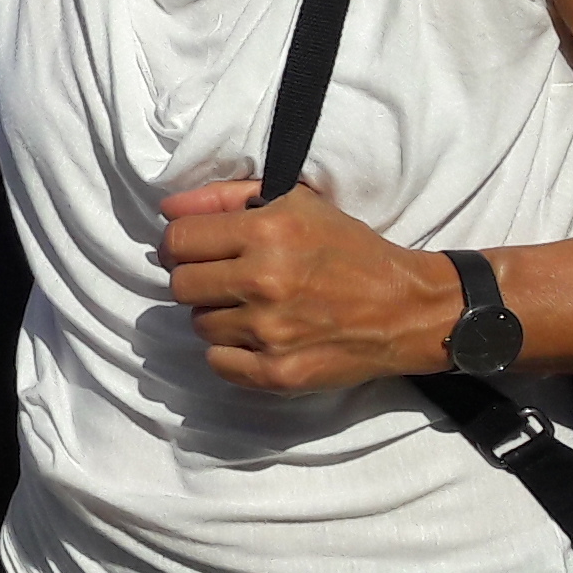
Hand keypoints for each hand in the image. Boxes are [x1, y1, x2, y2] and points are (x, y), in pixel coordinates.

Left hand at [159, 178, 464, 390]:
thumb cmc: (349, 249)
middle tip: (227, 280)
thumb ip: (225, 198)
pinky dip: (231, 352)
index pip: (178, 240)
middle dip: (197, 279)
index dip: (179, 244)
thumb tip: (166, 210)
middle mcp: (263, 281)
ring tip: (255, 307)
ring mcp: (269, 332)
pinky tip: (259, 338)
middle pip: (180, 285)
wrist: (406, 309)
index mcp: (266, 232)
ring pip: (199, 325)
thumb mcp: (295, 203)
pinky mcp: (278, 373)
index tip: (193, 250)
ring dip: (218, 315)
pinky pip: (217, 363)